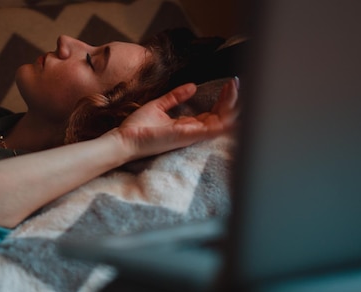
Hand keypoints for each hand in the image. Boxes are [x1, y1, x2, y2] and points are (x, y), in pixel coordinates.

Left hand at [115, 78, 238, 159]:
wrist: (125, 139)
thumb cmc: (138, 128)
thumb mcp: (159, 106)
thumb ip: (175, 97)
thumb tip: (192, 86)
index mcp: (187, 126)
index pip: (213, 113)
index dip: (223, 99)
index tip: (228, 83)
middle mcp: (193, 131)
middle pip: (222, 117)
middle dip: (232, 99)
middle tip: (236, 83)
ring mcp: (192, 134)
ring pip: (223, 122)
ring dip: (232, 104)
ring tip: (234, 87)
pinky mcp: (188, 135)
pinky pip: (214, 129)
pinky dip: (226, 117)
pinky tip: (232, 103)